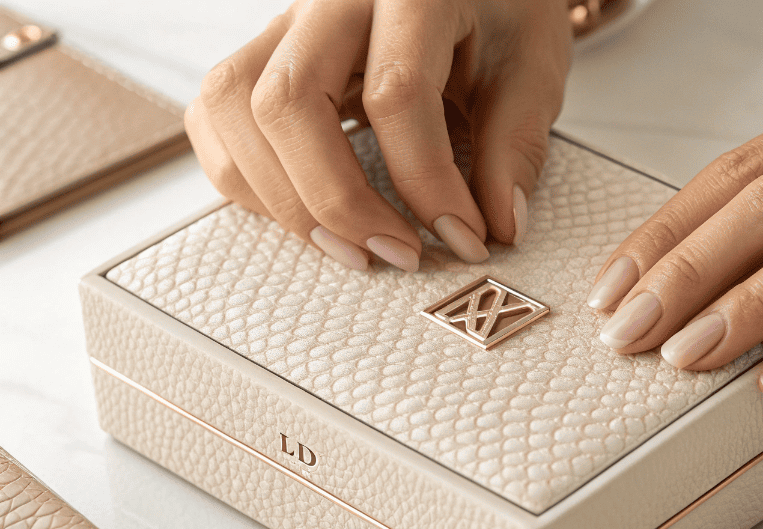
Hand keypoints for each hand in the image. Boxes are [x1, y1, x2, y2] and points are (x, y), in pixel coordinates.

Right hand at [185, 0, 571, 271]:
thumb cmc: (501, 14)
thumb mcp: (532, 69)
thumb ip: (514, 146)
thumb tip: (497, 225)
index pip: (396, 93)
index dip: (427, 181)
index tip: (462, 237)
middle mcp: (331, 0)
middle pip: (287, 101)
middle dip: (337, 200)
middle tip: (397, 254)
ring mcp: (285, 25)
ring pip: (232, 107)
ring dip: (284, 199)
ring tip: (352, 249)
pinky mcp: (263, 55)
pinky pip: (215, 117)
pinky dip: (247, 180)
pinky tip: (307, 212)